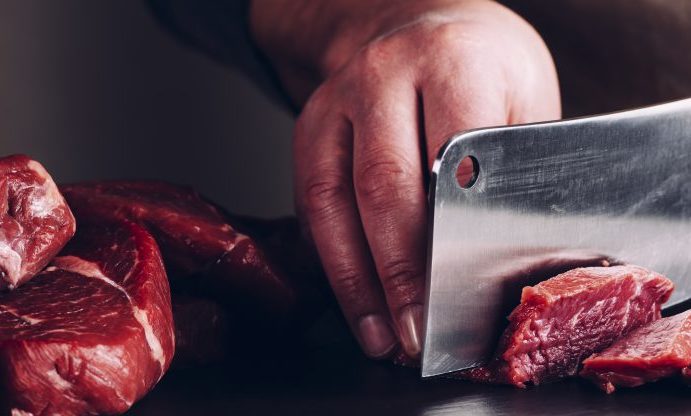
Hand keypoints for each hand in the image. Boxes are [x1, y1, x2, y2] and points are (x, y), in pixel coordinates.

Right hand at [250, 0, 559, 358]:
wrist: (416, 20)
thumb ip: (517, 164)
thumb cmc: (481, 64)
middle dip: (397, 274)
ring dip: (353, 278)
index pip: (445, 163)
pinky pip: (309, 200)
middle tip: (414, 333)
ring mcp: (336, 99)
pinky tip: (351, 295)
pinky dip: (330, 255)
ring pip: (331, 200)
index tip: (453, 297)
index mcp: (452, 63)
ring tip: (377, 334)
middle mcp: (383, 76)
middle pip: (382, 188)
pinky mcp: (309, 126)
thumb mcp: (524, 94)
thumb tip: (507, 253)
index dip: (445, 240)